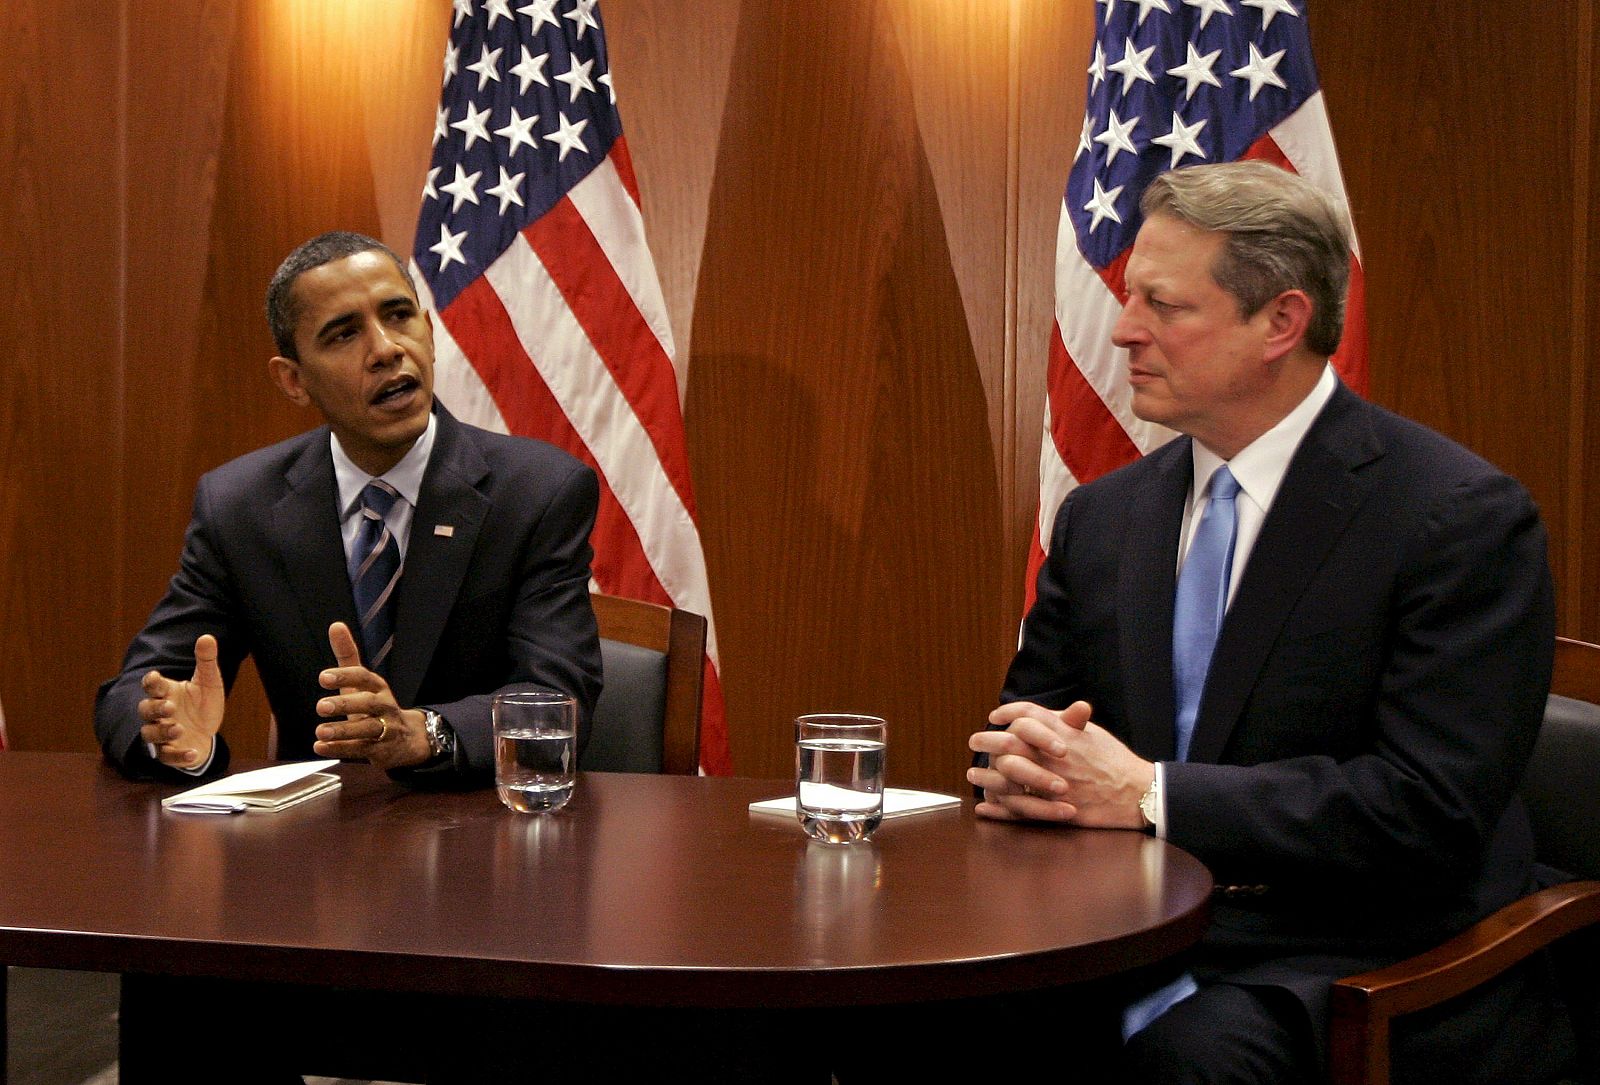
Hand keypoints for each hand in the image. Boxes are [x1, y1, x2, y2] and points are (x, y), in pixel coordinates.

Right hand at [138, 634, 225, 768]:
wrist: (208, 730)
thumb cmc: (203, 704)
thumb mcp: (209, 682)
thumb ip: (206, 661)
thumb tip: (207, 637)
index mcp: (166, 693)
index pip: (151, 686)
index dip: (151, 682)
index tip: (155, 677)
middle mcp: (159, 714)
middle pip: (145, 710)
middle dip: (155, 708)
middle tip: (169, 707)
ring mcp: (162, 734)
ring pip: (150, 734)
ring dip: (162, 732)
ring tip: (178, 729)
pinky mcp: (170, 753)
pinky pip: (168, 756)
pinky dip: (179, 756)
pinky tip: (193, 752)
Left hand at [311, 623, 431, 769]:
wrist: (407, 739)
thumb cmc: (375, 706)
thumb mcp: (362, 682)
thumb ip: (347, 656)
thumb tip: (335, 625)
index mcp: (378, 687)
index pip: (364, 678)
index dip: (345, 677)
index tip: (323, 678)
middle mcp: (384, 707)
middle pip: (369, 704)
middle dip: (346, 705)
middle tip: (321, 706)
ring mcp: (385, 730)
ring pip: (367, 730)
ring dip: (343, 731)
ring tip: (319, 731)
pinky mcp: (381, 751)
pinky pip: (361, 750)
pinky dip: (341, 749)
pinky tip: (320, 747)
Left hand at [967, 700, 1152, 828]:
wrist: (1137, 793)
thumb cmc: (1116, 762)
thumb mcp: (1094, 735)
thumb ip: (1069, 723)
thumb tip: (1050, 712)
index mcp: (1064, 733)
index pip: (1028, 714)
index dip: (1008, 712)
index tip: (995, 716)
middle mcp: (1054, 755)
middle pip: (1010, 742)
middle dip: (987, 740)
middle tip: (975, 740)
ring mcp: (1052, 781)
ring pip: (1009, 776)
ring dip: (986, 776)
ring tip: (974, 775)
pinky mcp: (1054, 807)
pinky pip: (1019, 808)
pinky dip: (999, 808)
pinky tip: (985, 807)